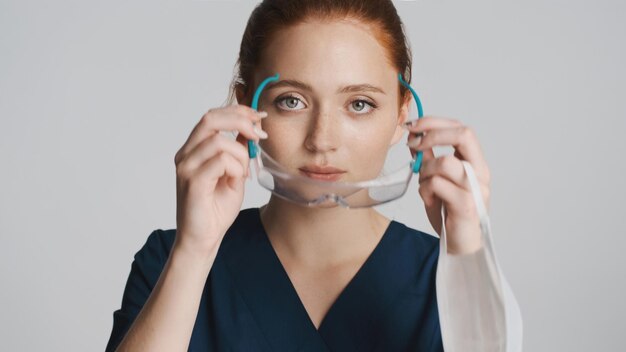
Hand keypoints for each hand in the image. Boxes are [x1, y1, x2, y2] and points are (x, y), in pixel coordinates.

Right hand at [173, 104, 267, 254]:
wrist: (204, 239)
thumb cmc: (216, 209)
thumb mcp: (234, 173)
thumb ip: (238, 150)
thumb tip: (251, 127)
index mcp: (193, 149)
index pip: (213, 116)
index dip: (238, 111)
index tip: (259, 117)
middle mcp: (186, 154)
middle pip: (211, 118)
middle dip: (241, 121)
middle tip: (259, 134)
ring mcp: (186, 167)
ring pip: (219, 141)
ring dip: (241, 155)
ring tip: (243, 173)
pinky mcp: (192, 181)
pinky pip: (220, 161)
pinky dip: (236, 168)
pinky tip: (237, 181)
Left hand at [407, 116, 490, 254]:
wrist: (459, 245)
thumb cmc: (449, 212)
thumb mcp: (435, 180)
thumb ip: (428, 160)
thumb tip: (415, 138)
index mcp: (475, 163)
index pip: (461, 128)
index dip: (435, 122)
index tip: (413, 126)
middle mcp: (480, 172)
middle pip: (464, 134)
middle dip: (433, 134)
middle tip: (413, 143)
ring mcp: (476, 188)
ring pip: (445, 162)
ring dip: (426, 169)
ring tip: (424, 183)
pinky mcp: (467, 205)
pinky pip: (438, 184)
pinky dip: (426, 189)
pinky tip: (429, 199)